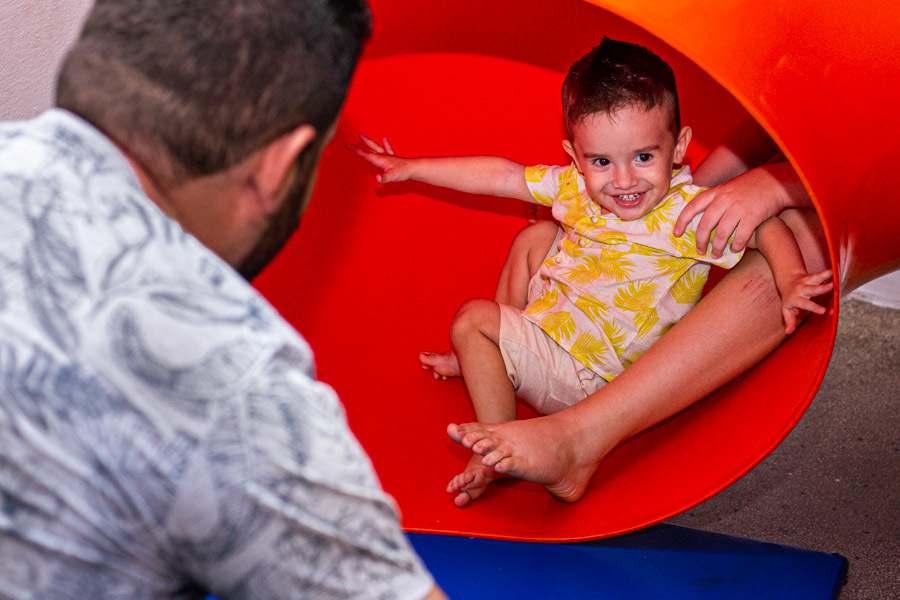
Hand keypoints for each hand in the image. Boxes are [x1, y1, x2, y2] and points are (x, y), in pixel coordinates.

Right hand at [346, 133, 411, 183]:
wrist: (413, 169)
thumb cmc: (402, 173)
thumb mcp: (391, 177)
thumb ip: (384, 178)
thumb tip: (377, 178)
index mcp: (380, 160)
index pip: (366, 154)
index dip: (356, 150)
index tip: (347, 146)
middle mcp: (383, 156)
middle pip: (369, 149)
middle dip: (359, 146)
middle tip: (350, 142)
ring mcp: (388, 156)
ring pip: (376, 147)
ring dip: (368, 142)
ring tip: (362, 135)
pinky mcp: (393, 158)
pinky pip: (388, 149)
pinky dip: (386, 144)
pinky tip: (384, 139)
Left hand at [674, 166, 788, 257]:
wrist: (774, 181)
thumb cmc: (747, 188)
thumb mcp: (726, 189)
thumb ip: (714, 201)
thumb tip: (699, 220)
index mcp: (715, 193)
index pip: (693, 207)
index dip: (682, 221)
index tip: (676, 234)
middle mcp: (724, 200)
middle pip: (705, 225)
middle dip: (700, 241)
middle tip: (700, 251)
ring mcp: (738, 208)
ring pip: (721, 234)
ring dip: (717, 247)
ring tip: (716, 254)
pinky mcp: (753, 216)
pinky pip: (740, 236)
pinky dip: (736, 246)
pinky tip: (735, 249)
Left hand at [779, 269, 832, 334]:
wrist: (787, 280)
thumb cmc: (789, 298)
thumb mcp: (786, 310)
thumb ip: (789, 320)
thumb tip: (788, 332)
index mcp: (796, 299)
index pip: (805, 304)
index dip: (814, 307)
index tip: (824, 311)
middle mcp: (802, 289)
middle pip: (812, 289)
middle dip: (822, 288)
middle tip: (832, 287)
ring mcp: (808, 281)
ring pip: (817, 278)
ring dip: (826, 276)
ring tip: (836, 276)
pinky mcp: (814, 275)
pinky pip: (823, 273)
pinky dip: (830, 272)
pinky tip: (839, 270)